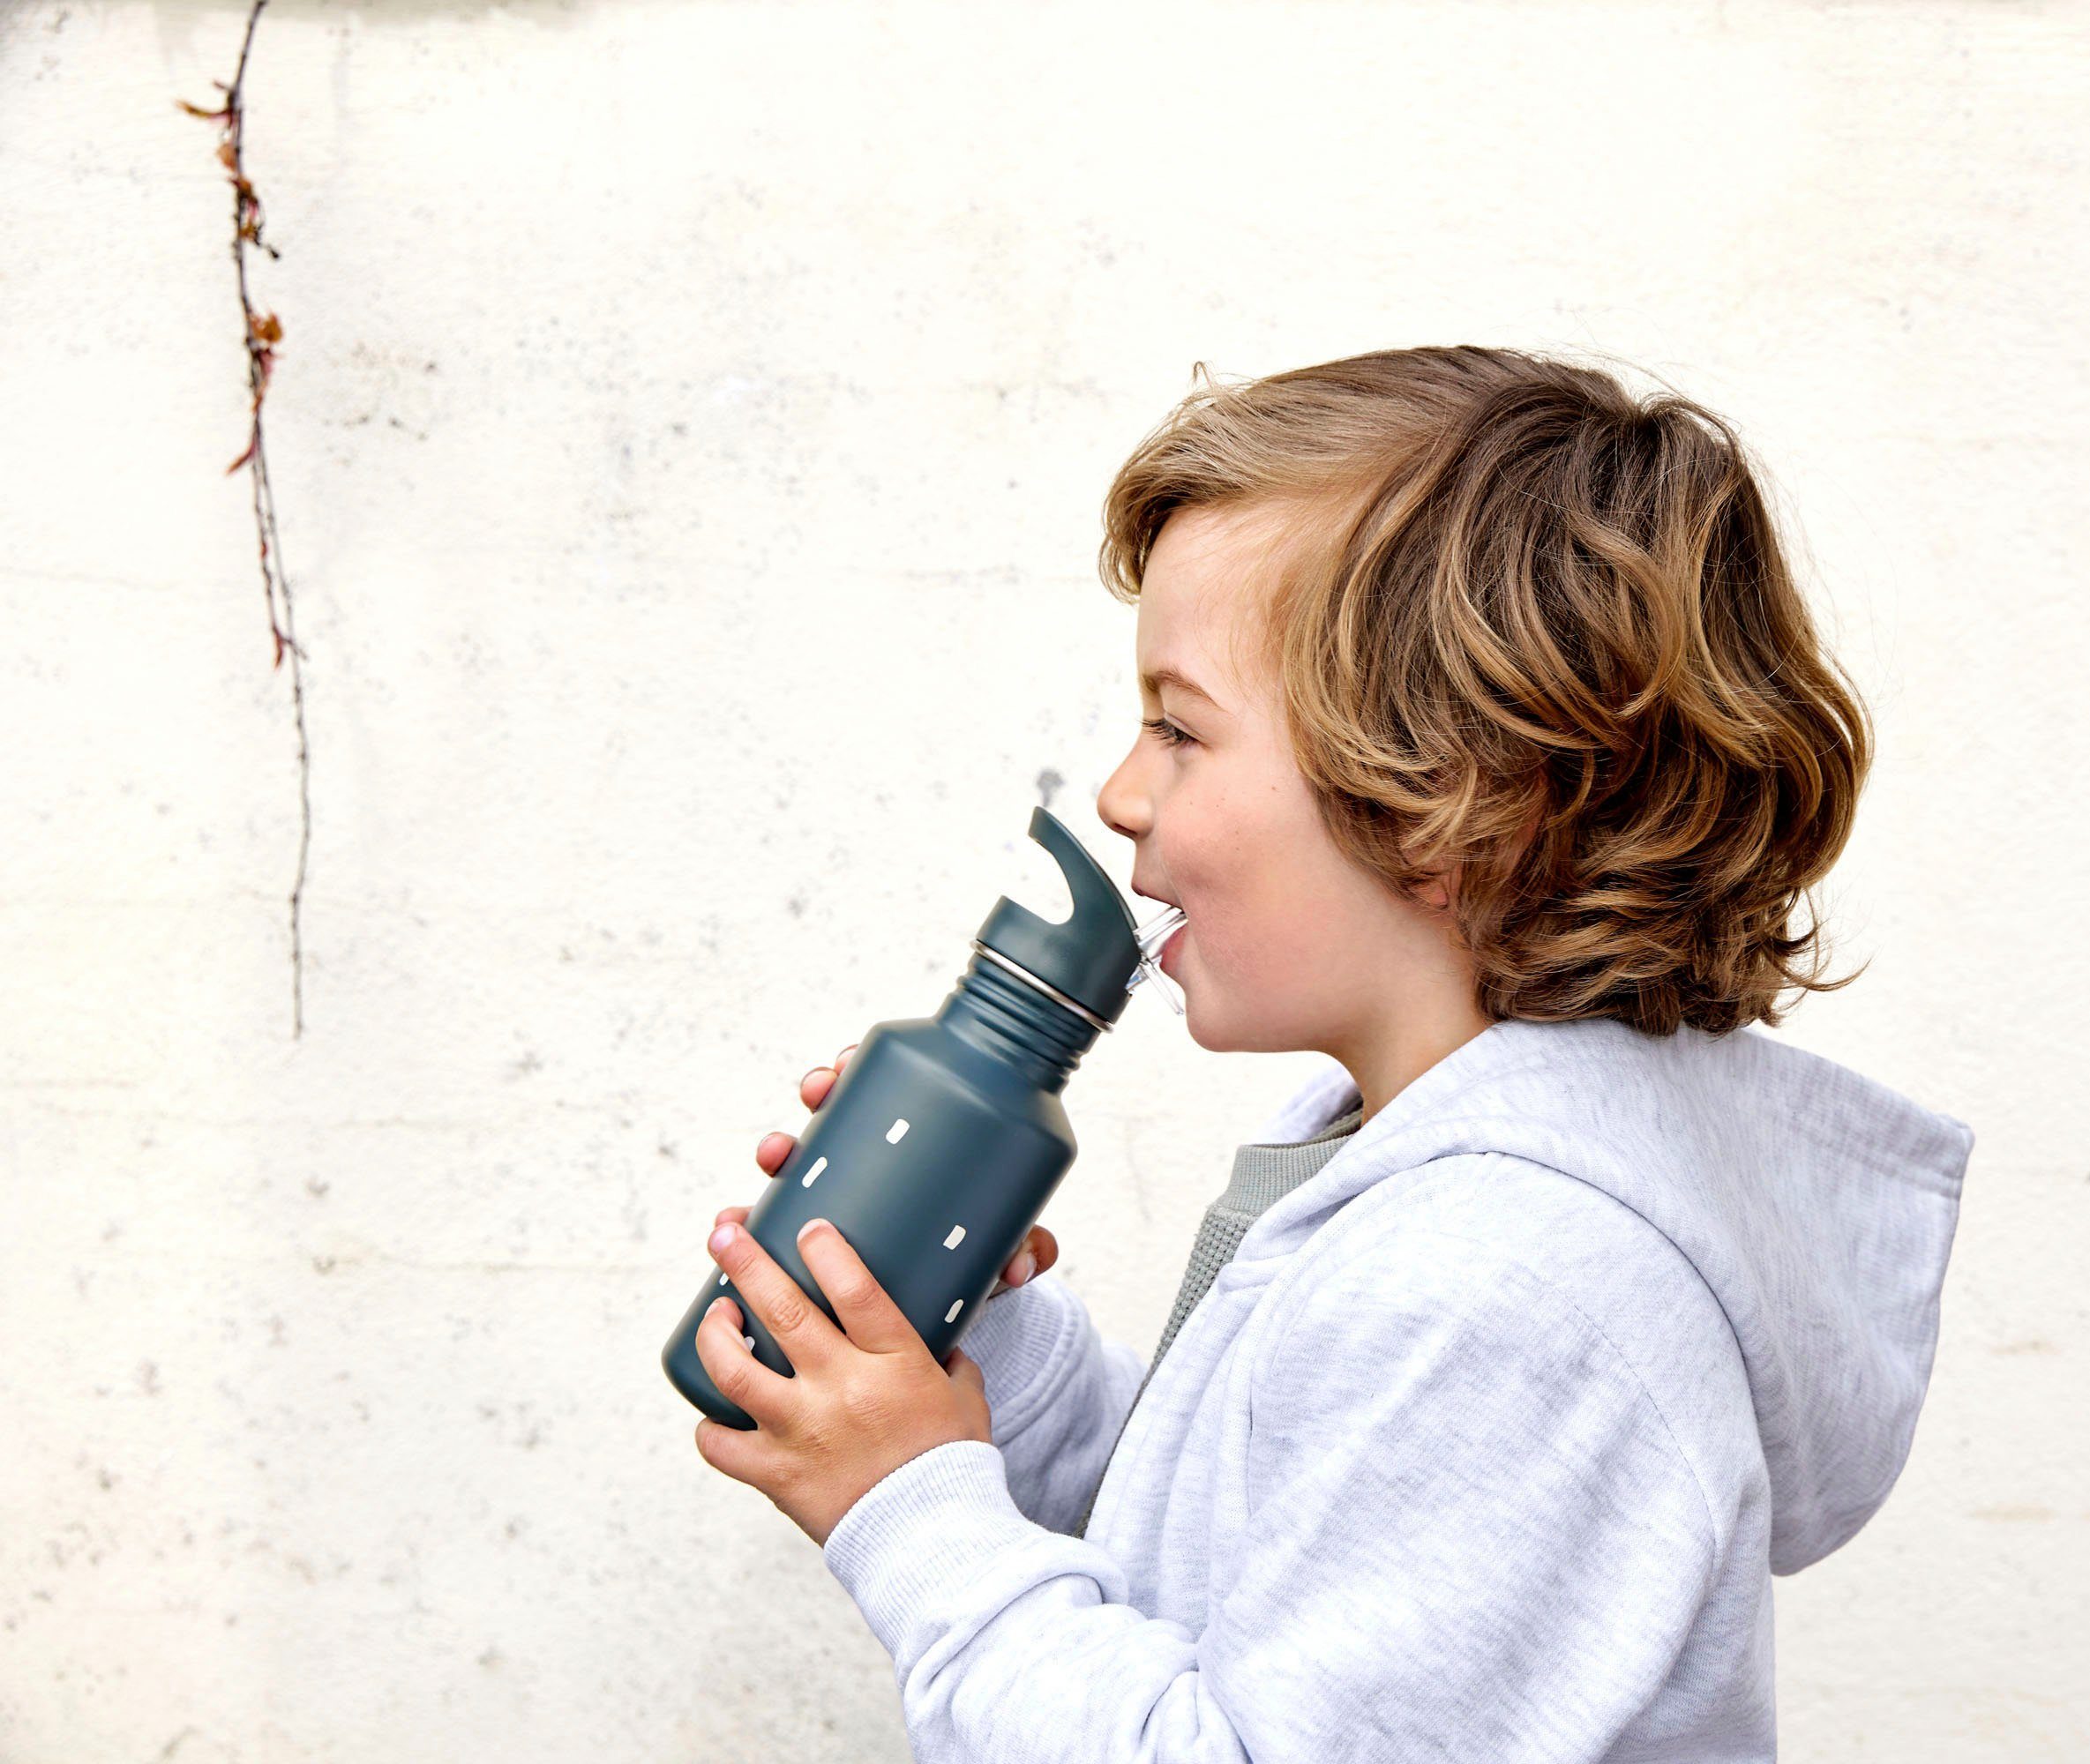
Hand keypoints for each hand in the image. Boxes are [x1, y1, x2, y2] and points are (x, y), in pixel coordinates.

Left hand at [692, 1214, 992, 1545]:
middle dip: (746, 1263)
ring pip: (734, 1368)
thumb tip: (942, 1341)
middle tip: (724, 1234)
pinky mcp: (777, 1474)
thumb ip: (947, 1361)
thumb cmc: (953, 1466)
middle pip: (782, 1310)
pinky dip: (711, 1428)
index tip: (807, 1228)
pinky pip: (721, 1446)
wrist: (935, 1544)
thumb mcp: (965, 1398)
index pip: (853, 1287)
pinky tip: (713, 1415)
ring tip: (715, 1315)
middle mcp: (842, 1388)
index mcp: (893, 1363)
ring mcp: (803, 1430)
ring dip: (715, 1334)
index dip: (825, 1250)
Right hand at [721, 1040, 1060, 1297]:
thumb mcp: (1003, 1250)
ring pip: (799, 1167)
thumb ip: (1026, 1251)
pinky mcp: (811, 1247)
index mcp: (912, 1147)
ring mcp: (837, 1203)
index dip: (853, 1070)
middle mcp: (869, 1166)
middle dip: (817, 1096)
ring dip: (776, 1158)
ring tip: (771, 1160)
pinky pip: (772, 1227)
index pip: (881, 1092)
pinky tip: (726, 1229)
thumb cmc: (981, 1261)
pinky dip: (747, 1226)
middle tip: (814, 1095)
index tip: (842, 1064)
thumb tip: (1019, 1266)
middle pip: (835, 1114)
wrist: (958, 1314)